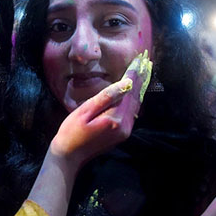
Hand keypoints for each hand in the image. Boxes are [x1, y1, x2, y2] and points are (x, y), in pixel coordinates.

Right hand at [49, 50, 152, 167]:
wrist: (69, 156)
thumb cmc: (71, 131)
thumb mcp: (85, 111)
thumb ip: (106, 97)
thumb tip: (126, 83)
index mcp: (116, 118)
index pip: (128, 90)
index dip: (133, 74)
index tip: (139, 59)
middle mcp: (125, 126)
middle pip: (136, 97)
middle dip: (141, 78)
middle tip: (146, 61)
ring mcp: (125, 131)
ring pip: (136, 104)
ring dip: (140, 88)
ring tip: (144, 71)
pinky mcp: (123, 134)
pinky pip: (132, 112)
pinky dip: (135, 98)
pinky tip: (135, 90)